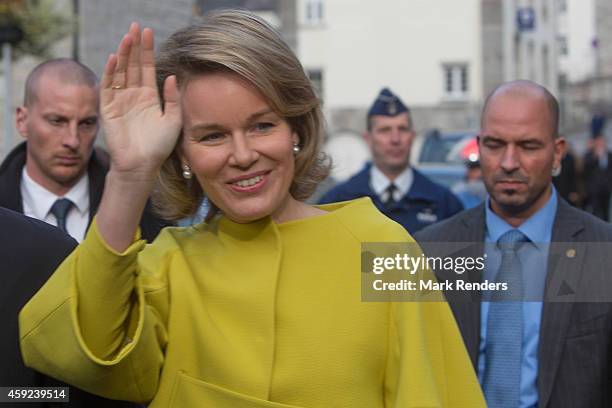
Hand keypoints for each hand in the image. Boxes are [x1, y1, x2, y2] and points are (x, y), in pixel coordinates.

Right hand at [101, 22, 181, 180]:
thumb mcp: (172, 120)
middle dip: (134, 46)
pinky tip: (114, 59)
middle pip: (132, 65)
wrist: (142, 164)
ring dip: (123, 55)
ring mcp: (119, 101)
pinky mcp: (108, 109)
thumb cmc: (159, 146)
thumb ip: (172, 99)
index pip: (146, 67)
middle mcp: (133, 95)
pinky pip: (108, 87)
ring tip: (127, 38)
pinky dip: (110, 73)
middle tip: (135, 26)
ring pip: (120, 72)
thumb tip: (173, 76)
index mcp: (149, 96)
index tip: (148, 32)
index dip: (147, 50)